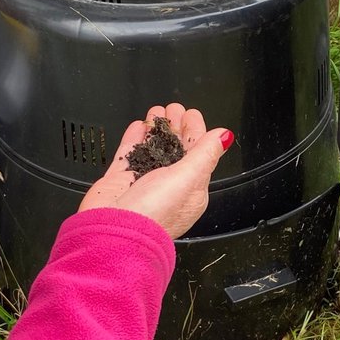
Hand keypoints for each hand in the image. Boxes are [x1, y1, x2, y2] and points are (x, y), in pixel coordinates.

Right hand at [77, 104, 231, 239]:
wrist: (115, 231)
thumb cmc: (154, 213)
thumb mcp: (189, 179)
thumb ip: (206, 154)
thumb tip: (224, 136)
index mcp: (191, 190)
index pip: (198, 154)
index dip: (195, 132)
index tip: (192, 114)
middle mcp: (168, 187)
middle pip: (175, 149)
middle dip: (175, 127)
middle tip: (174, 109)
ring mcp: (143, 183)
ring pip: (152, 149)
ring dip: (156, 129)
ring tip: (157, 112)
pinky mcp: (121, 181)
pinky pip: (129, 154)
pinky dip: (134, 138)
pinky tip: (138, 126)